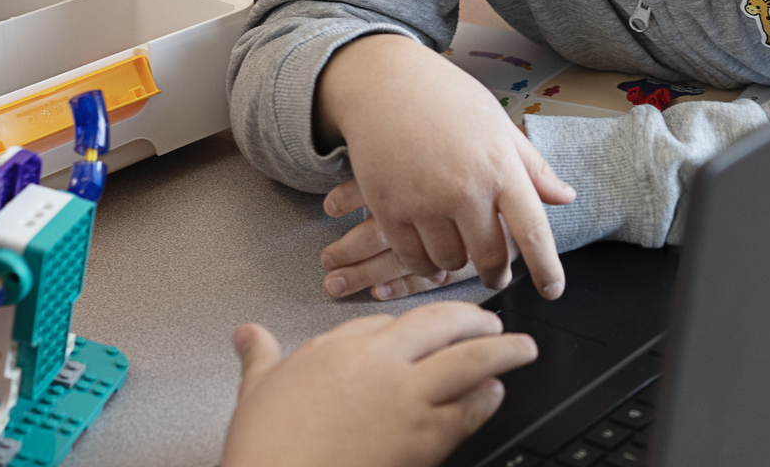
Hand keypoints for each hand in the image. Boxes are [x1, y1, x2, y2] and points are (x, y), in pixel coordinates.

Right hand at [220, 302, 537, 466]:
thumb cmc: (269, 449)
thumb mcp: (258, 390)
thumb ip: (261, 356)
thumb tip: (247, 335)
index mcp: (341, 347)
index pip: (393, 319)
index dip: (419, 325)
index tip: (431, 329)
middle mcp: (380, 364)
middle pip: (443, 323)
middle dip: (475, 320)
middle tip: (494, 324)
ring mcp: (408, 399)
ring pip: (470, 359)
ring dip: (503, 351)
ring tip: (521, 349)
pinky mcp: (426, 438)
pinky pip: (471, 408)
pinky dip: (489, 397)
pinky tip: (495, 394)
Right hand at [317, 35, 574, 297]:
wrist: (384, 83)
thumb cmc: (447, 100)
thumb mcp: (499, 126)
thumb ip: (533, 168)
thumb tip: (567, 197)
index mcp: (501, 168)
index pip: (533, 232)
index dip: (547, 268)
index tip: (553, 291)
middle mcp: (466, 190)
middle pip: (490, 257)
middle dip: (497, 274)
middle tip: (496, 276)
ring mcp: (425, 202)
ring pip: (450, 262)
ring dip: (457, 265)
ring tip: (459, 253)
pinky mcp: (390, 210)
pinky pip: (412, 258)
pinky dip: (423, 264)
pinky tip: (430, 256)